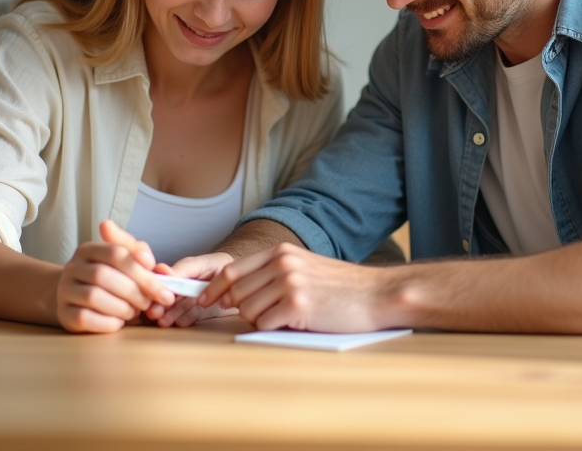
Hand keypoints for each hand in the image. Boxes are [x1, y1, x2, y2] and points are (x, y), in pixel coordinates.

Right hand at [55, 219, 175, 332]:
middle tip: (147, 304)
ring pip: (94, 296)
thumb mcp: (125, 260)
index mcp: (89, 249)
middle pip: (103, 275)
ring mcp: (65, 290)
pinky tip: (118, 322)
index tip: (164, 291)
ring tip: (133, 312)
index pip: (116, 253)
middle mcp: (72, 266)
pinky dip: (107, 323)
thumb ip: (141, 255)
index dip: (143, 273)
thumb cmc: (110, 276)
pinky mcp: (63, 313)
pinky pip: (85, 318)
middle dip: (133, 292)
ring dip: (122, 308)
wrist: (77, 297)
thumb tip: (153, 263)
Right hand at [145, 252, 235, 326]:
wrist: (239, 279)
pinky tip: (180, 322)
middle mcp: (182, 286)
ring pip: (177, 308)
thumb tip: (165, 273)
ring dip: (170, 315)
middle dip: (159, 304)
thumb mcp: (204, 262)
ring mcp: (190, 300)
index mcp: (181, 270)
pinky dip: (185, 319)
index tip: (155, 292)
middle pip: (167, 295)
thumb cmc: (220, 266)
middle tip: (154, 312)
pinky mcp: (200, 311)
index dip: (157, 286)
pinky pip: (191, 316)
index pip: (164, 277)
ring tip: (164, 321)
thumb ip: (185, 268)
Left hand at [196, 243, 392, 331]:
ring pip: (247, 310)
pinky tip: (297, 322)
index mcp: (281, 253)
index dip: (213, 289)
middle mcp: (282, 264)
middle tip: (261, 315)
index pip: (232, 271)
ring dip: (261, 320)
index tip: (204, 301)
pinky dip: (275, 329)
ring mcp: (289, 283)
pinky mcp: (297, 306)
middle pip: (235, 293)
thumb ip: (274, 274)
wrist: (377, 295)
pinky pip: (265, 324)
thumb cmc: (342, 288)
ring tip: (287, 317)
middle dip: (240, 310)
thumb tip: (236, 295)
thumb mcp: (305, 267)